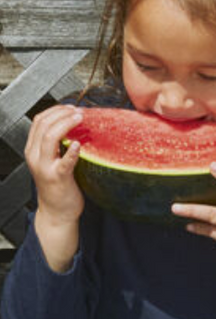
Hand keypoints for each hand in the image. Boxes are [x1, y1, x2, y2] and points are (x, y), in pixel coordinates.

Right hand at [26, 104, 84, 224]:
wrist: (56, 212)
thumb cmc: (58, 185)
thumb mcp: (51, 160)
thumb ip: (57, 144)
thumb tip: (73, 124)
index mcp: (33, 150)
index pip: (38, 121)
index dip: (55, 110)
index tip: (71, 107)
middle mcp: (35, 157)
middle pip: (43, 125)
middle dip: (62, 113)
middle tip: (79, 111)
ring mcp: (45, 167)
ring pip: (49, 138)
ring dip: (66, 124)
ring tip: (80, 118)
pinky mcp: (58, 178)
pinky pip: (64, 162)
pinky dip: (71, 151)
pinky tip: (78, 144)